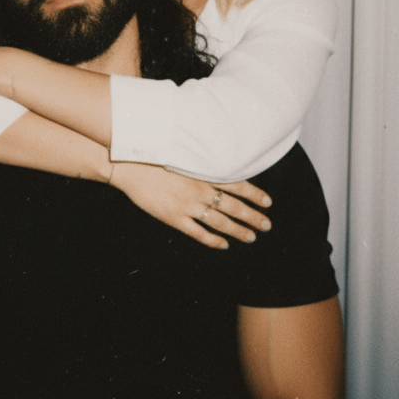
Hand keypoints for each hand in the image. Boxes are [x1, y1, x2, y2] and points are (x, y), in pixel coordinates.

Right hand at [109, 162, 271, 249]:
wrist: (130, 165)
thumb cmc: (156, 155)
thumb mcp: (185, 154)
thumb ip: (203, 163)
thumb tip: (221, 166)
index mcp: (204, 172)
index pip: (238, 185)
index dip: (255, 194)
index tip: (268, 202)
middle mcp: (200, 190)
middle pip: (234, 206)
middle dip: (253, 217)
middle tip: (267, 225)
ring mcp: (188, 205)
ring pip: (220, 222)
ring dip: (238, 230)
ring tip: (251, 237)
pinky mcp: (174, 218)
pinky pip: (199, 233)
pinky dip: (213, 240)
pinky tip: (224, 244)